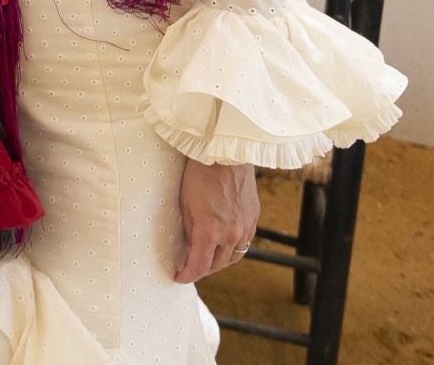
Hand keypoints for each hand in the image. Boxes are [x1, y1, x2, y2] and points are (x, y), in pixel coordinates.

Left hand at [175, 159, 258, 282]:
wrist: (225, 155)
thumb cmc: (199, 175)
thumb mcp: (185, 204)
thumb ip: (188, 230)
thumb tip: (188, 246)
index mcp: (210, 232)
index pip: (199, 265)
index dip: (188, 275)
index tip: (179, 277)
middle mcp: (231, 234)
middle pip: (218, 264)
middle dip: (203, 270)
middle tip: (191, 269)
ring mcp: (245, 226)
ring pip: (234, 256)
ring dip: (220, 262)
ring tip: (209, 261)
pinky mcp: (254, 217)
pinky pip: (245, 242)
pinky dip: (234, 248)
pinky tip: (226, 245)